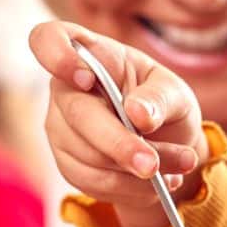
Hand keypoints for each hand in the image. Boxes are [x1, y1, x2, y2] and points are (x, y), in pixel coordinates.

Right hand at [28, 21, 209, 226]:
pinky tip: (158, 184)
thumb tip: (138, 113)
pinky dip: (130, 188)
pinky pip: (92, 181)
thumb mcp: (176, 94)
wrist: (168, 144)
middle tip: (153, 165)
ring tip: (179, 167)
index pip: (48, 39)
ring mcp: (61, 128)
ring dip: (136, 171)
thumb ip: (160, 99)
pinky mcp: (69, 163)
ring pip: (88, 155)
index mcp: (90, 54)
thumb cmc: (164, 104)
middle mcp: (65, 89)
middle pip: (77, 114)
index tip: (86, 77)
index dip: (57, 55)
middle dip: (119, 144)